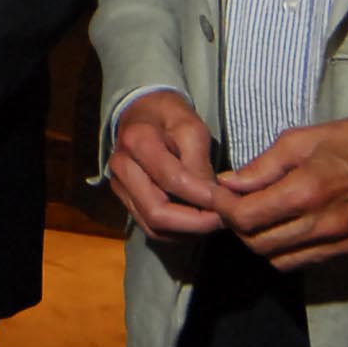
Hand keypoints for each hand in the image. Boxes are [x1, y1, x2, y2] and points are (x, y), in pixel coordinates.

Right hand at [106, 90, 223, 238]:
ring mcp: (119, 186)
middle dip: (195, 223)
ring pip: (153, 227)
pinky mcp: (125, 200)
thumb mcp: (192, 128)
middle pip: (156, 212)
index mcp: (137, 141)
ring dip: (188, 231)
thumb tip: (211, 199)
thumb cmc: (170, 117)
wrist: (143, 113)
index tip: (228, 202)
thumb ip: (199, 163)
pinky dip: (177, 233)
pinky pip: (150, 228)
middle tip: (224, 219)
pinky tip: (196, 222)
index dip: (202, 196)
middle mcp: (121, 167)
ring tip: (213, 221)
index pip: (171, 179)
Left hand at [213, 114, 347, 269]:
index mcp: (307, 191)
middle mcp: (324, 224)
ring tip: (261, 218)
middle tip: (236, 207)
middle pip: (258, 244)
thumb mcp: (301, 140)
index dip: (223, 209)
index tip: (219, 196)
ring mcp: (341, 244)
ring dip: (261, 243)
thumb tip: (228, 184)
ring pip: (280, 260)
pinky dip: (289, 251)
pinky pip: (307, 263)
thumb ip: (261, 166)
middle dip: (238, 227)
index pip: (245, 218)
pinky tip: (289, 228)